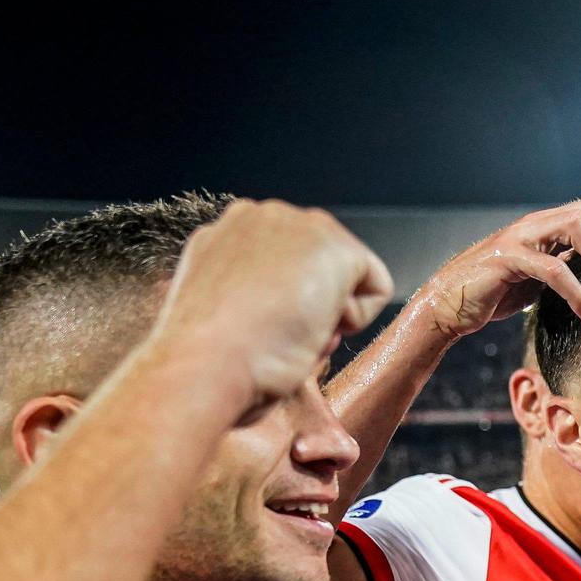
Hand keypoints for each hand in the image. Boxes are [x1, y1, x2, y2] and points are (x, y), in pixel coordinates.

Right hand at [151, 199, 393, 403]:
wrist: (205, 363)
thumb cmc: (208, 362)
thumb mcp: (223, 317)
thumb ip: (255, 300)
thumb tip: (294, 313)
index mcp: (227, 235)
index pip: (287, 269)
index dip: (286, 310)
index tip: (261, 331)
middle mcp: (259, 217)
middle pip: (319, 267)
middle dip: (313, 305)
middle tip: (278, 336)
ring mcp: (295, 224)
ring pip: (347, 274)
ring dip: (330, 312)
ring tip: (290, 333)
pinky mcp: (330, 242)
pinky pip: (375, 286)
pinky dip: (358, 318)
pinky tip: (315, 328)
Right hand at [405, 195, 580, 341]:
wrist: (448, 304)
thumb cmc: (499, 293)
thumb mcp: (545, 279)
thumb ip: (574, 269)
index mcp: (555, 225)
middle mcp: (542, 222)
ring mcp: (524, 236)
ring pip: (577, 229)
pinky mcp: (508, 258)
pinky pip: (549, 269)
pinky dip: (573, 290)